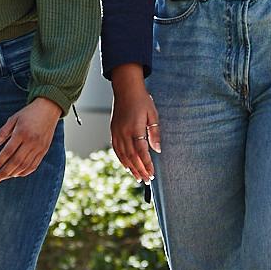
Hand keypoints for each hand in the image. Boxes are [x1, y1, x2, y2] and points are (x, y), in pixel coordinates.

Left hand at [0, 97, 61, 181]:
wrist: (49, 109)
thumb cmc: (28, 113)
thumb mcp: (13, 119)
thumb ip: (2, 133)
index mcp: (21, 132)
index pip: (8, 151)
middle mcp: (31, 141)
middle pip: (16, 161)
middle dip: (5, 172)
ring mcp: (39, 147)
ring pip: (25, 165)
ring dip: (14, 173)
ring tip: (4, 177)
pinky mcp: (44, 150)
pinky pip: (34, 165)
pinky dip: (25, 172)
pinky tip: (17, 174)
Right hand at [110, 68, 159, 182]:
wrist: (126, 89)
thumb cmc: (142, 100)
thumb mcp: (153, 115)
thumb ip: (155, 133)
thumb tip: (157, 150)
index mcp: (135, 128)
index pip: (141, 152)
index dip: (146, 165)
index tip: (152, 174)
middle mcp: (124, 132)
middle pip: (132, 157)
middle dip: (139, 170)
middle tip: (146, 180)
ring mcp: (117, 132)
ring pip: (123, 155)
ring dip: (131, 168)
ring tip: (138, 177)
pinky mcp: (113, 131)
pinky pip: (116, 149)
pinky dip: (121, 159)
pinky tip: (127, 166)